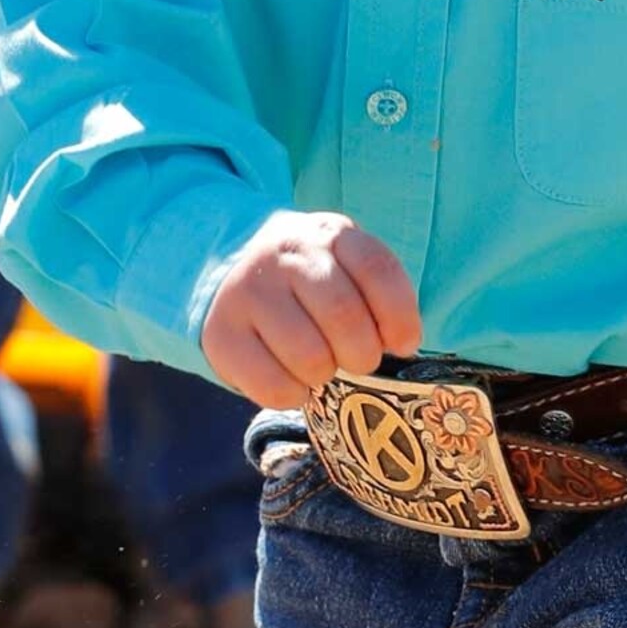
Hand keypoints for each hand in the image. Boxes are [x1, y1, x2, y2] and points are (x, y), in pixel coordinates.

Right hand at [201, 211, 421, 406]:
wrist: (239, 268)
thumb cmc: (314, 278)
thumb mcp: (348, 264)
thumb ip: (380, 293)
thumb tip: (403, 343)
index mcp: (330, 232)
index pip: (377, 270)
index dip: (399, 316)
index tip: (404, 344)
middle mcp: (286, 255)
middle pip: (343, 316)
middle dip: (363, 353)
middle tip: (359, 360)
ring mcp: (249, 291)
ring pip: (309, 356)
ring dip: (326, 374)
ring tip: (322, 364)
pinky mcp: (221, 334)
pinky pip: (273, 385)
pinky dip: (295, 394)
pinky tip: (294, 379)